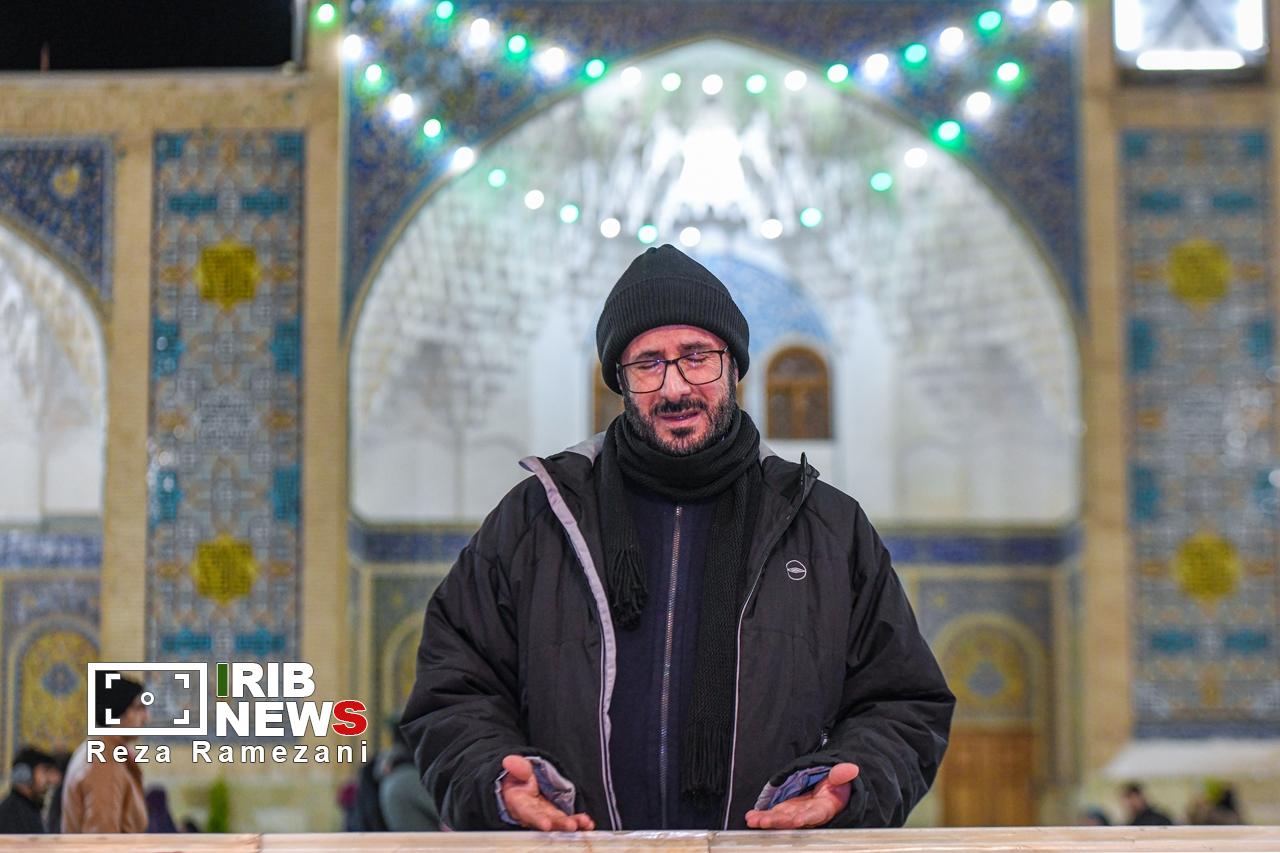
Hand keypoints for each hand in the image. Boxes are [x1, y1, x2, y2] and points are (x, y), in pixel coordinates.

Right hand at [499, 754, 595, 831]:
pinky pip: (567, 819)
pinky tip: (588, 823)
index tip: (546, 824)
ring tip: (584, 823)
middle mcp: (533, 813)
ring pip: (558, 821)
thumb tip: (510, 761)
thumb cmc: (516, 779)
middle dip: (559, 823)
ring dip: (571, 823)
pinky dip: (578, 822)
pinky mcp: (555, 814)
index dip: (537, 819)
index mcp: (519, 803)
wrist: (519, 784)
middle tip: (571, 825)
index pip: (527, 812)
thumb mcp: (515, 770)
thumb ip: (516, 767)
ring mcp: (545, 814)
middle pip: (546, 819)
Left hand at [744, 762, 859, 829]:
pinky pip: (774, 814)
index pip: (816, 813)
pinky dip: (763, 816)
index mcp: (825, 807)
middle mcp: (809, 814)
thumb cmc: (837, 787)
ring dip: (767, 820)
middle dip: (779, 821)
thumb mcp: (841, 778)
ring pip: (781, 819)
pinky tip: (751, 817)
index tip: (798, 820)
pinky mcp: (787, 810)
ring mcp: (796, 813)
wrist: (831, 792)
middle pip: (793, 819)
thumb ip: (842, 774)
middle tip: (764, 821)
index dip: (807, 817)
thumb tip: (851, 768)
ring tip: (753, 820)